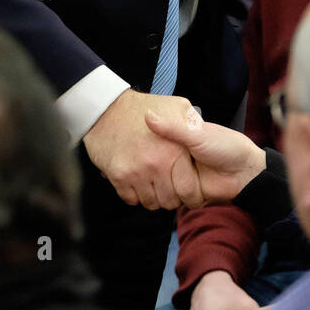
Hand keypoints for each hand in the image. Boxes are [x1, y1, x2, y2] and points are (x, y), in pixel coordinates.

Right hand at [83, 90, 204, 209]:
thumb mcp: (180, 108)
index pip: (188, 192)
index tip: (188, 190)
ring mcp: (136, 171)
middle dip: (171, 197)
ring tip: (155, 184)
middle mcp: (155, 164)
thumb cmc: (151, 106)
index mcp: (175, 153)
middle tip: (170, 186)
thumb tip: (202, 136)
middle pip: (168, 201)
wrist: (107, 108)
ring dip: (153, 197)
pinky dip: (134, 194)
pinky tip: (139, 181)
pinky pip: (130, 198)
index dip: (190, 194)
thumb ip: (192, 124)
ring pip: (150, 202)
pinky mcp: (119, 176)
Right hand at [145, 106, 265, 203]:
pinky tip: (184, 187)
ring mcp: (177, 179)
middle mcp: (173, 161)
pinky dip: (174, 196)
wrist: (244, 171)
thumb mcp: (196, 134)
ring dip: (168, 187)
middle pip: (152, 171)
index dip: (148, 151)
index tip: (147, 151)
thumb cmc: (224, 145)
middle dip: (159, 172)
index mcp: (175, 143)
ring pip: (159, 188)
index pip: (151, 147)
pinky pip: (170, 199)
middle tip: (180, 164)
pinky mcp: (184, 194)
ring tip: (187, 176)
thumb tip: (148, 116)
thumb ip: (172, 128)